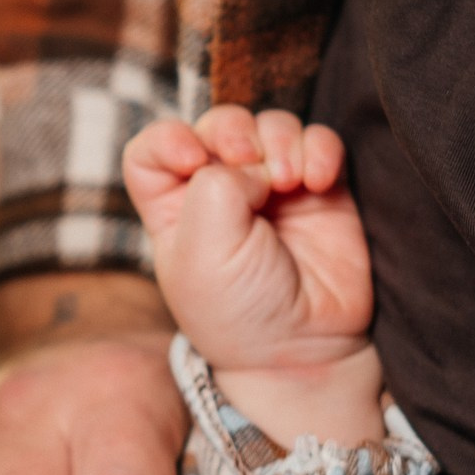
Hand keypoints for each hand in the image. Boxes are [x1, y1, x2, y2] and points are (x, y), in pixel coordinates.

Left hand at [124, 106, 369, 361]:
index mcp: (173, 209)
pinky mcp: (321, 190)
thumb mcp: (204, 252)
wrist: (305, 348)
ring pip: (272, 127)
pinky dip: (320, 149)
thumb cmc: (240, 312)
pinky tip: (319, 180)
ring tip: (289, 181)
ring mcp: (272, 188)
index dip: (168, 139)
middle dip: (233, 130)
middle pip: (218, 126)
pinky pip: (320, 143)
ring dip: (281, 140)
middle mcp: (221, 192)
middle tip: (248, 159)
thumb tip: (254, 160)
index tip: (190, 157)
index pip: (154, 150)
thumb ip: (215, 187)